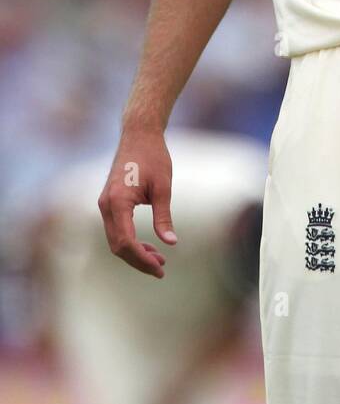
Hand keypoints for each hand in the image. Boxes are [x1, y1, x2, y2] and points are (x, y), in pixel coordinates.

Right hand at [98, 128, 176, 276]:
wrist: (139, 134)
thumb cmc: (153, 157)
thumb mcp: (163, 188)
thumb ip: (163, 217)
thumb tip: (170, 242)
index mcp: (117, 202)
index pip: (126, 242)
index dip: (142, 259)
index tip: (160, 268)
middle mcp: (106, 205)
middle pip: (118, 245)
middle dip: (138, 260)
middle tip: (161, 269)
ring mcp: (105, 204)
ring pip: (115, 240)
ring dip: (134, 253)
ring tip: (158, 259)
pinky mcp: (109, 202)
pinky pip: (116, 229)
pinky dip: (130, 241)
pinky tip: (148, 246)